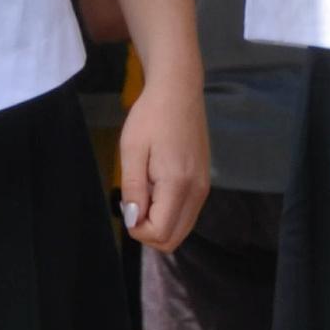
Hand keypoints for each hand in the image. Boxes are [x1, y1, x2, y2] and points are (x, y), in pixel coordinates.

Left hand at [114, 73, 208, 253]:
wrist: (178, 90)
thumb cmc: (150, 116)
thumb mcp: (132, 149)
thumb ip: (133, 189)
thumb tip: (134, 222)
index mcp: (178, 184)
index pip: (160, 232)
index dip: (137, 229)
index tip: (126, 204)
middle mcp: (197, 192)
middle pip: (173, 239)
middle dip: (148, 231)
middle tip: (133, 201)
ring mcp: (204, 188)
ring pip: (181, 229)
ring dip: (159, 222)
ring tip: (144, 190)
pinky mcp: (204, 182)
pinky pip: (187, 214)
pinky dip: (170, 213)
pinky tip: (157, 186)